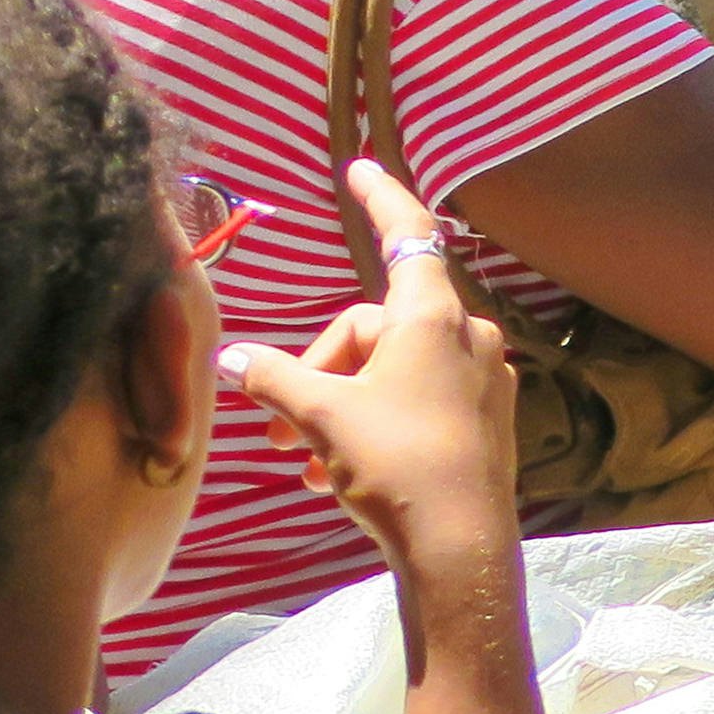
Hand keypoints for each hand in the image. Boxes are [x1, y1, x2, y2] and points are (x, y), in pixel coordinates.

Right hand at [224, 165, 524, 575]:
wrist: (460, 546)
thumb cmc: (396, 466)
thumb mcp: (321, 417)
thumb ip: (274, 379)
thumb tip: (232, 357)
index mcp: (434, 318)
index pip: (408, 233)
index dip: (380, 198)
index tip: (358, 167)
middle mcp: (465, 336)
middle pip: (371, 327)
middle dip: (315, 370)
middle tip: (272, 429)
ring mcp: (479, 378)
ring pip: (385, 372)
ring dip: (332, 409)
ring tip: (295, 460)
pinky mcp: (481, 418)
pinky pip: (410, 403)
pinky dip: (365, 427)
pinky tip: (326, 475)